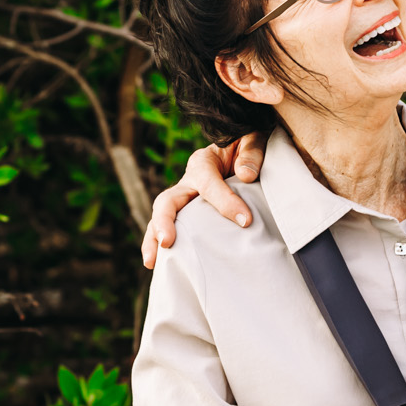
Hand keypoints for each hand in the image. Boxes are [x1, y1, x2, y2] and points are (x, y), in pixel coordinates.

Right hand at [140, 131, 269, 267]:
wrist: (243, 153)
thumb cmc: (248, 147)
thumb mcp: (253, 141)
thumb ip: (251, 153)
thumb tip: (246, 174)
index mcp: (203, 162)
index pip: (209, 184)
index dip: (225, 202)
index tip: (245, 220)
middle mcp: (188, 181)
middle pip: (168, 200)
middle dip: (165, 222)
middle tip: (168, 242)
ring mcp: (184, 199)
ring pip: (160, 218)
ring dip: (154, 238)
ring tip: (152, 261)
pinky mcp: (187, 214)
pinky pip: (170, 229)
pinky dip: (160, 245)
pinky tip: (159, 265)